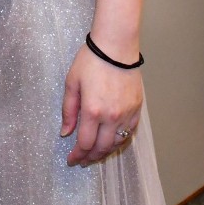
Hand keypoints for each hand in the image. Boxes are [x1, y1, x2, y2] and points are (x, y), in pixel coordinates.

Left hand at [61, 46, 142, 165]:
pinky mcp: (137, 107)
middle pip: (101, 148)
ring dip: (105, 151)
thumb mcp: (72, 83)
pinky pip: (130, 132)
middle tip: (82, 160)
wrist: (117, 44)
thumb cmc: (91, 60)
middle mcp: (111, 116)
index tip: (71, 160)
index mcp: (92, 111)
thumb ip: (68, 110)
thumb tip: (66, 133)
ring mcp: (126, 113)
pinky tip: (113, 140)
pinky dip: (121, 140)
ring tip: (96, 152)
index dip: (77, 155)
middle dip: (90, 157)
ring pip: (117, 143)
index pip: (85, 144)